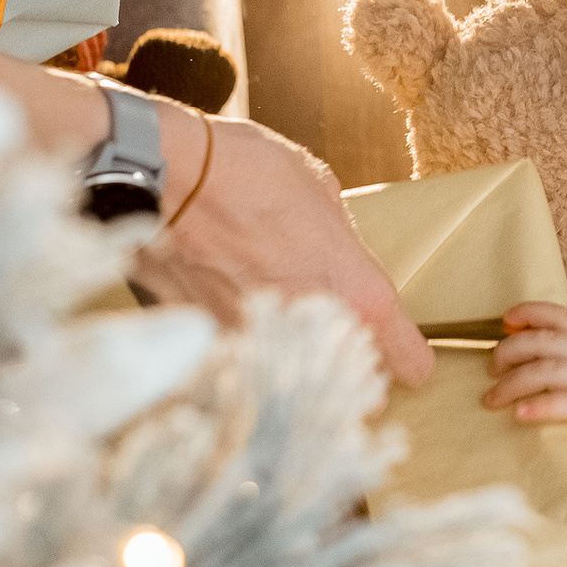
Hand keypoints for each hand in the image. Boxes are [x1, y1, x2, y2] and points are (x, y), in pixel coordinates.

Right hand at [129, 114, 434, 389]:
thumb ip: (341, 242)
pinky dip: (242, 361)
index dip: (406, 359)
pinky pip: (244, 373)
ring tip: (278, 332)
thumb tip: (335, 256)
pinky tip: (233, 325)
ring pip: (296, 392)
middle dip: (349, 378)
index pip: (409, 362)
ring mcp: (260, 350)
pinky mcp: (212, 352)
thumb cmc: (241, 172)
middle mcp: (315, 335)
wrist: (157, 178)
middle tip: (335, 345)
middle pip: (354, 394)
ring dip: (293, 372)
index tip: (400, 355)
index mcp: (357, 293)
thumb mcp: (318, 189)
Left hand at [483, 301, 566, 460]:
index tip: (506, 320)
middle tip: (490, 369)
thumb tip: (549, 372)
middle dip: (509, 351)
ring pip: (548, 372)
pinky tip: (521, 415)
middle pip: (545, 342)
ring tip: (492, 399)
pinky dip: (540, 407)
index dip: (530, 313)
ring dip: (512, 384)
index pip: (562, 317)